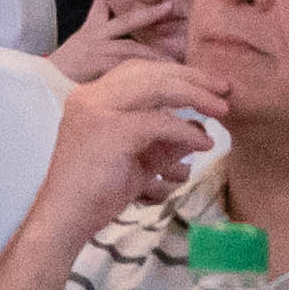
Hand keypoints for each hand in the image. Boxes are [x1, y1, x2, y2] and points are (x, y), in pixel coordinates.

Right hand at [31, 54, 223, 240]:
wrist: (64, 219)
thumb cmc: (95, 193)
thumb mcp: (137, 160)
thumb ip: (164, 141)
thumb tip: (200, 127)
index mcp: (92, 97)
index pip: (138, 70)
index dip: (175, 73)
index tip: (207, 85)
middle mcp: (91, 96)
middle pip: (150, 71)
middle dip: (192, 78)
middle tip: (225, 89)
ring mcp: (97, 110)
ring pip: (156, 87)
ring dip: (194, 95)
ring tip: (222, 109)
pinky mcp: (109, 131)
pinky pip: (158, 122)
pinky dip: (186, 131)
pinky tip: (204, 143)